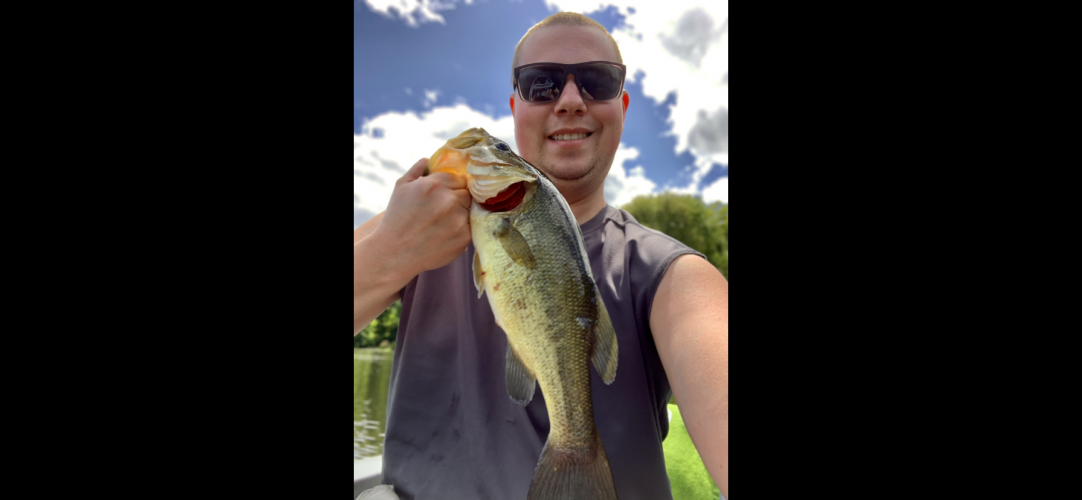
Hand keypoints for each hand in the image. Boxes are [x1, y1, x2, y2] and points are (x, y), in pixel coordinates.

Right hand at [374, 158, 472, 282]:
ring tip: (444, 223)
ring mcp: (459, 219)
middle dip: (459, 199)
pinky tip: (447, 233)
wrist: (395, 253)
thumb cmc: (396, 218)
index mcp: (434, 184)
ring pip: (471, 209)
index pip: (459, 178)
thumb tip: (428, 159)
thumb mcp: (401, 187)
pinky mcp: (464, 237)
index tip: (446, 195)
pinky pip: (472, 226)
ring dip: (462, 213)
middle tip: (445, 210)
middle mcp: (449, 199)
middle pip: (467, 192)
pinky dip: (463, 229)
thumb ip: (417, 170)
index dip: (452, 187)